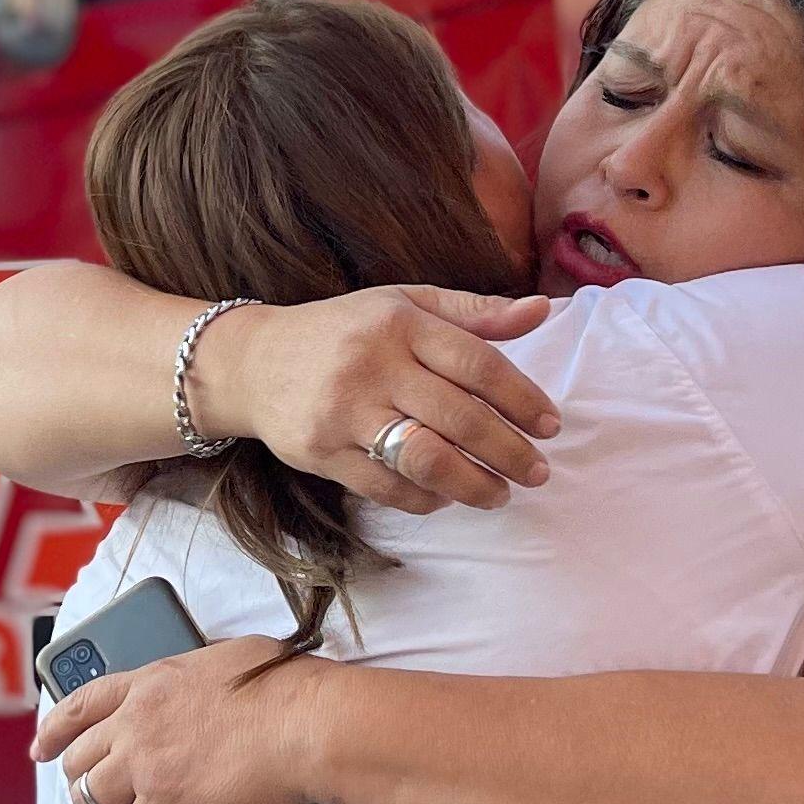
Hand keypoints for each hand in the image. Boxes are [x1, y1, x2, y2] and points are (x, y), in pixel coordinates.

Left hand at [37, 637, 320, 803]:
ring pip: (93, 800)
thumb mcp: (226, 659)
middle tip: (96, 803)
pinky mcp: (167, 802)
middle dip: (82, 785)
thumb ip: (195, 678)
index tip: (41, 748)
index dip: (55, 730)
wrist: (309, 722)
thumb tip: (205, 690)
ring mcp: (147, 762)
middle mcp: (137, 719)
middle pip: (81, 759)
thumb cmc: (286, 688)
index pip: (81, 704)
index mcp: (150, 681)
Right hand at [193, 285, 558, 511]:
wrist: (253, 362)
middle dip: (510, 452)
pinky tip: (446, 496)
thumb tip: (542, 311)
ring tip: (499, 495)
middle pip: (459, 417)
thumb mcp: (405, 304)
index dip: (522, 399)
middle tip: (538, 473)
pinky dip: (425, 499)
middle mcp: (373, 365)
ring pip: (425, 459)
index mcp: (401, 323)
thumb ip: (475, 312)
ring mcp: (344, 411)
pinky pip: (385, 487)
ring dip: (474, 485)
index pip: (477, 364)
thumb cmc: (344, 331)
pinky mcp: (320, 451)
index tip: (550, 426)